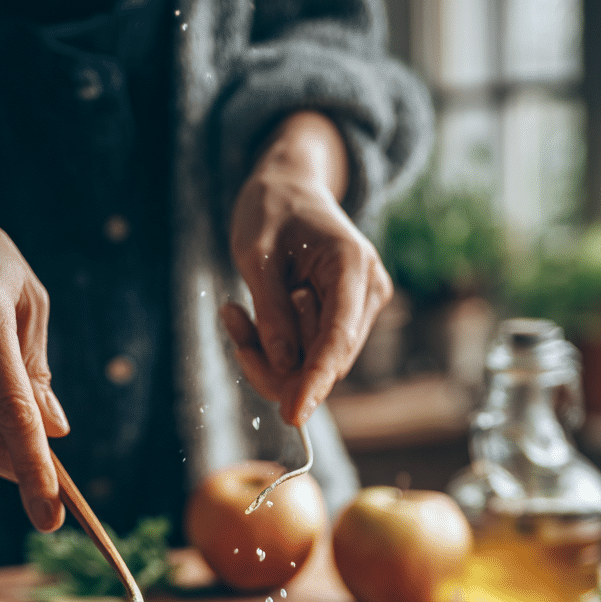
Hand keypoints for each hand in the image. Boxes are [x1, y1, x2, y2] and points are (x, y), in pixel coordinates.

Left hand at [223, 112, 391, 425]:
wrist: (288, 187)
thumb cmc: (271, 209)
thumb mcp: (256, 254)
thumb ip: (271, 311)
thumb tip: (286, 368)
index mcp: (353, 265)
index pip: (337, 338)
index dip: (315, 380)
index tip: (293, 415)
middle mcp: (368, 291)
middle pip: (327, 360)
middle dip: (276, 364)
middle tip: (232, 323)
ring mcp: (360, 308)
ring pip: (316, 364)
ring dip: (269, 356)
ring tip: (234, 313)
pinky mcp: (344, 319)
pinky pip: (308, 355)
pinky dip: (274, 349)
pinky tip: (245, 316)